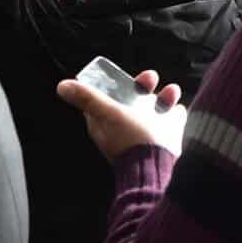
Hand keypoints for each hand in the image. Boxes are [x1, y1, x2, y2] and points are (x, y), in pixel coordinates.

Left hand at [56, 69, 183, 163]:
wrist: (157, 167)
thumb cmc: (130, 138)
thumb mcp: (107, 113)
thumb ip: (87, 98)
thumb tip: (62, 86)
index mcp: (107, 123)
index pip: (107, 99)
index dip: (116, 85)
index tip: (125, 75)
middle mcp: (125, 129)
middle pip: (133, 102)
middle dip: (143, 87)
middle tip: (152, 76)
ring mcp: (146, 136)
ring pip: (154, 111)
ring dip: (162, 97)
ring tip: (173, 90)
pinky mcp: (165, 143)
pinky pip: (170, 124)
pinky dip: (175, 114)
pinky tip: (179, 107)